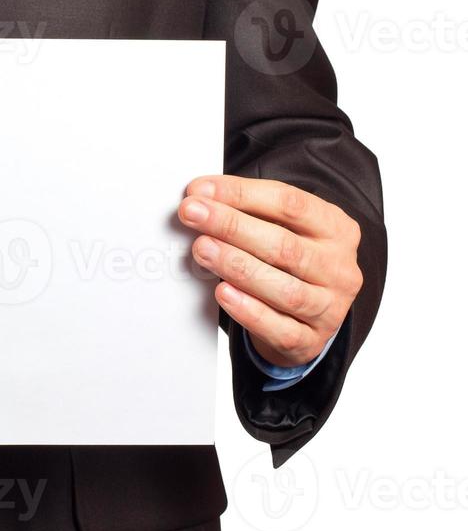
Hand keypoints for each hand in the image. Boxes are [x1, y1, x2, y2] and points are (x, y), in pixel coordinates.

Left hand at [179, 175, 362, 368]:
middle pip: (284, 245)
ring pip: (284, 289)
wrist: (306, 314)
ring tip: (202, 249)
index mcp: (336, 228)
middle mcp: (339, 268)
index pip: (289, 203)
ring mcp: (329, 307)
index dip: (241, 194)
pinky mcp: (311, 340)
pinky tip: (223, 291)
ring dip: (236, 266)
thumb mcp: (280, 227)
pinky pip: (280, 328)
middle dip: (231, 226)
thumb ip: (247, 212)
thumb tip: (200, 199)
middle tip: (192, 214)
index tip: (200, 191)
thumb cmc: (287, 261)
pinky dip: (248, 310)